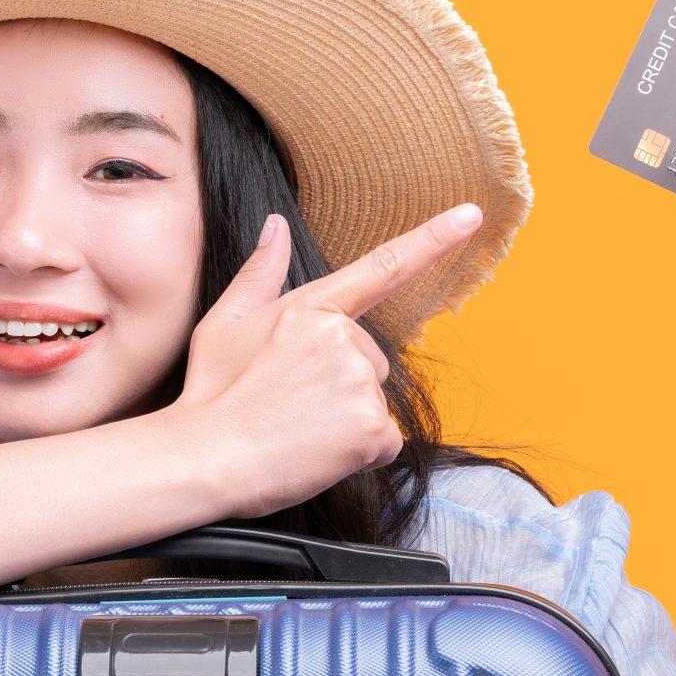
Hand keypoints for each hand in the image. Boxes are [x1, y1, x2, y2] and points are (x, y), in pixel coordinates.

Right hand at [173, 202, 483, 516]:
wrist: (205, 459)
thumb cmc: (211, 395)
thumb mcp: (223, 324)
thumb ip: (258, 274)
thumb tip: (275, 226)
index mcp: (311, 306)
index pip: (384, 266)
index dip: (433, 238)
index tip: (471, 216)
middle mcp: (343, 338)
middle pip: (373, 361)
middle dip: (343, 385)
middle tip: (294, 404)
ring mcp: (359, 382)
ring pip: (375, 402)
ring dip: (348, 420)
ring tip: (300, 429)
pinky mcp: (370, 427)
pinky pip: (384, 441)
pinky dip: (359, 453)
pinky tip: (318, 452)